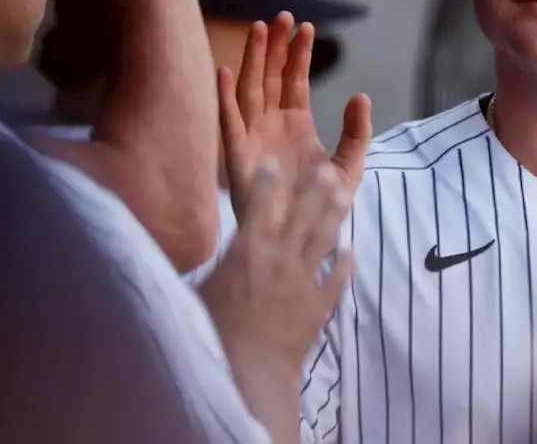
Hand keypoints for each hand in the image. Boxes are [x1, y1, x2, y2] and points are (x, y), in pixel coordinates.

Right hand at [200, 157, 352, 439]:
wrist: (247, 373)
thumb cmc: (210, 333)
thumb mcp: (196, 292)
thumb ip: (204, 270)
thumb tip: (184, 256)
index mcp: (248, 249)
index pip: (260, 205)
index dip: (268, 182)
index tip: (275, 163)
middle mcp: (280, 258)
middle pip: (303, 215)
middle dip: (315, 189)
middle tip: (326, 169)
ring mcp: (304, 282)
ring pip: (324, 240)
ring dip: (335, 216)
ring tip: (345, 194)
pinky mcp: (318, 308)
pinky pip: (336, 281)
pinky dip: (345, 265)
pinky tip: (352, 251)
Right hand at [219, 11, 371, 224]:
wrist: (300, 240)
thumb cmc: (320, 208)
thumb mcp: (348, 168)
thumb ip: (356, 133)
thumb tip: (360, 97)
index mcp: (296, 125)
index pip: (296, 81)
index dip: (300, 55)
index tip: (307, 28)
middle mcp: (271, 125)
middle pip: (271, 77)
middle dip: (276, 47)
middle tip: (283, 16)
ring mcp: (253, 138)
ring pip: (250, 90)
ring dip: (253, 60)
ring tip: (259, 29)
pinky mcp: (237, 157)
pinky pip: (229, 122)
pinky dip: (224, 97)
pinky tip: (224, 71)